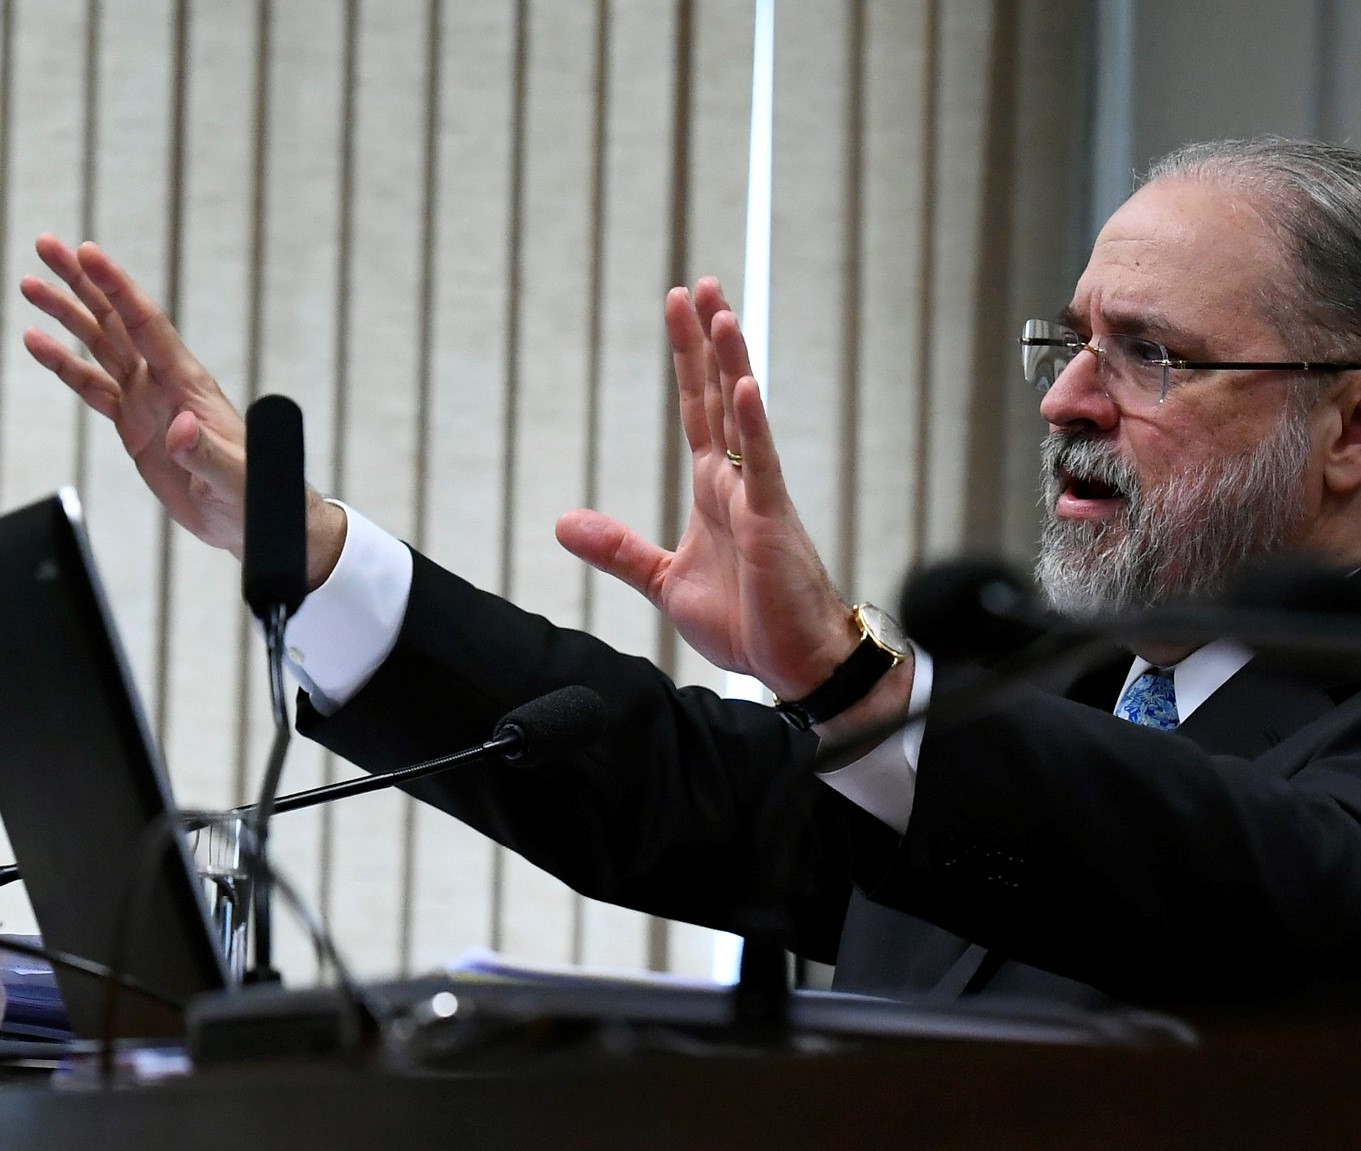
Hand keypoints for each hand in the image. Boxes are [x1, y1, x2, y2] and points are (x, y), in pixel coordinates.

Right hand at [20, 235, 343, 580]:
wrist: (252, 518)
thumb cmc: (255, 493)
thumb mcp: (234, 477)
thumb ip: (206, 454)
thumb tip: (181, 429)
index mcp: (189, 385)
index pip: (148, 326)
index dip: (118, 289)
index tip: (90, 254)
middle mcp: (165, 382)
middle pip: (118, 321)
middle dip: (84, 283)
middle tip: (48, 247)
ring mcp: (148, 401)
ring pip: (101, 345)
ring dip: (68, 314)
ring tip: (31, 286)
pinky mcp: (135, 424)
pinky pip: (92, 387)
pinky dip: (64, 364)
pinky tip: (38, 342)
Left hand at [554, 279, 860, 701]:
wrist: (795, 666)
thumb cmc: (748, 622)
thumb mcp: (666, 582)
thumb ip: (620, 549)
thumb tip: (565, 523)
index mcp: (715, 491)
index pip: (698, 410)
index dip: (688, 359)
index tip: (681, 308)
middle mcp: (738, 483)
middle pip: (719, 397)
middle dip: (708, 341)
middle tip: (699, 284)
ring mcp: (759, 499)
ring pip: (744, 418)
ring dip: (731, 364)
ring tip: (721, 312)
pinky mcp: (774, 524)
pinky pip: (764, 467)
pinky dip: (753, 427)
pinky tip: (743, 388)